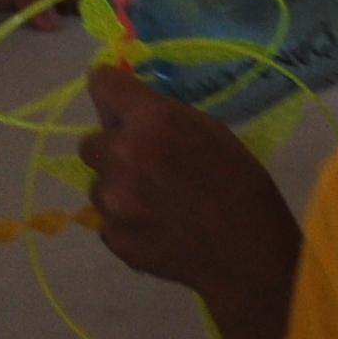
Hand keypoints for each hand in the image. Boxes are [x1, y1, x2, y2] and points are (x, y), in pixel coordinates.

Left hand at [78, 64, 302, 334]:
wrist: (248, 255)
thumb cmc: (240, 184)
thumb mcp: (209, 131)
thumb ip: (161, 118)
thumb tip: (129, 113)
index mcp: (151, 121)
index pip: (101, 83)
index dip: (111, 92)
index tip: (119, 103)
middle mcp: (122, 155)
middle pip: (89, 142)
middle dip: (113, 150)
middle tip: (145, 166)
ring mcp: (114, 201)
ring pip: (98, 185)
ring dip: (119, 189)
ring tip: (157, 205)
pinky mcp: (113, 237)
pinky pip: (107, 221)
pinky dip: (126, 223)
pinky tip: (158, 229)